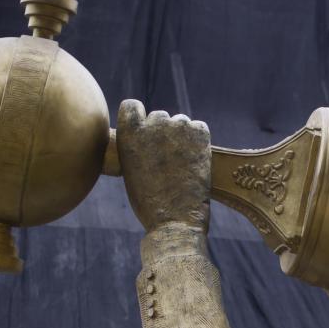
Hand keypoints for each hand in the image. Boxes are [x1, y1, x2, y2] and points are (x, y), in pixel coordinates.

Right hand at [117, 99, 209, 234]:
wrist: (174, 221)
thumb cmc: (149, 203)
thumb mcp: (130, 170)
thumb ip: (136, 146)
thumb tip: (148, 133)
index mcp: (129, 132)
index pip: (132, 106)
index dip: (139, 119)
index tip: (145, 134)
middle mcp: (153, 123)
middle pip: (159, 117)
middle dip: (162, 133)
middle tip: (167, 160)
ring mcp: (178, 126)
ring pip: (180, 123)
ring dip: (181, 137)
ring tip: (182, 164)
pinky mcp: (200, 133)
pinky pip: (199, 128)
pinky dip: (198, 140)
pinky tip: (196, 160)